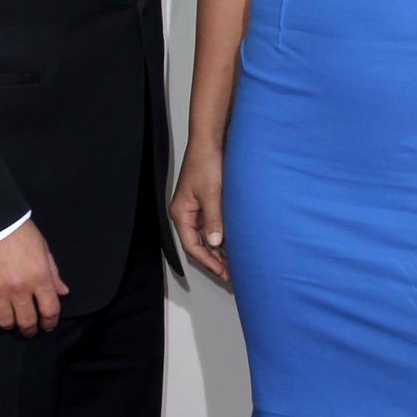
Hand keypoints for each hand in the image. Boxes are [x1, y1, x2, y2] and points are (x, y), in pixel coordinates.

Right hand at [0, 221, 68, 333]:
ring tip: (11, 320)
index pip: (50, 310)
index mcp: (39, 277)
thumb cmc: (17, 230)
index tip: (48, 324)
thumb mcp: (42, 247)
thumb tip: (62, 292)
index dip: (51, 321)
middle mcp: (19, 289)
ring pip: (5, 322)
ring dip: (10, 324)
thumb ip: (53, 272)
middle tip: (31, 329)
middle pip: (27, 321)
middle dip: (31, 329)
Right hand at [170, 142, 228, 282]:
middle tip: (231, 275)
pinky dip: (223, 236)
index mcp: (181, 213)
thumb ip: (214, 220)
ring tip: (235, 264)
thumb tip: (216, 243)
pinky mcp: (207, 203)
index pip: (192, 245)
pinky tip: (235, 244)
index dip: (208, 261)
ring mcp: (197, 209)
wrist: (211, 141)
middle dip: (215, 259)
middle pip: (199, 244)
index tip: (222, 272)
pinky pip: (214, 226)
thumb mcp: (211, 193)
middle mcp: (187, 213)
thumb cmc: (206, 162)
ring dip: (220, 250)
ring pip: (207, 236)